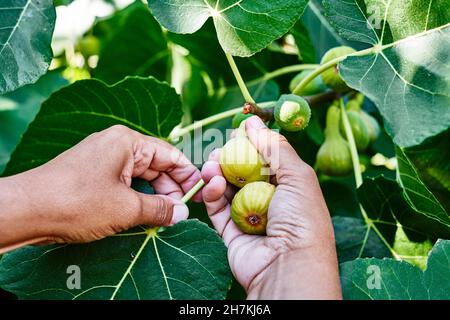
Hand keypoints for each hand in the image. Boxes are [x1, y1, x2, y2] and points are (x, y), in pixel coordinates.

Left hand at [0, 125, 200, 249]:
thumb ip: (160, 209)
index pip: (170, 154)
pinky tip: (145, 214)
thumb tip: (182, 214)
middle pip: (156, 164)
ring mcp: (103, 159)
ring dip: (155, 195)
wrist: (27, 210)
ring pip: (141, 175)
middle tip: (182, 212)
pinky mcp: (94, 174)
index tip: (200, 194)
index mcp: (128, 141)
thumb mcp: (126, 208)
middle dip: (172, 188)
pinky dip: (138, 197)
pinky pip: (125, 182)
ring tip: (165, 217)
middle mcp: (116, 144)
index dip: (188, 175)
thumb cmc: (77, 202)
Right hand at [201, 116, 340, 298]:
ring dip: (217, 172)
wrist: (289, 266)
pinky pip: (217, 208)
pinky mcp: (231, 231)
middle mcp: (269, 200)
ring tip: (211, 164)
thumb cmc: (301, 219)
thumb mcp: (297, 176)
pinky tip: (212, 182)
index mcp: (290, 186)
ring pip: (226, 188)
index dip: (251, 143)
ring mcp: (249, 216)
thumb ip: (274, 147)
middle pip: (243, 171)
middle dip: (230, 157)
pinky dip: (211, 193)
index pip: (266, 158)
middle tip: (219, 148)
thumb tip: (253, 121)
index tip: (237, 130)